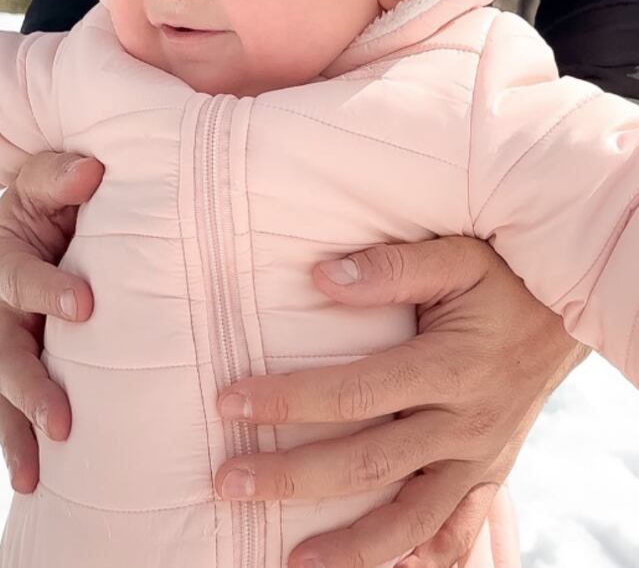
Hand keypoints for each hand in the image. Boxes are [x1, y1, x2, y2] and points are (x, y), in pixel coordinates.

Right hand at [0, 151, 103, 491]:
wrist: (60, 211)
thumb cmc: (63, 192)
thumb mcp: (56, 175)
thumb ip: (65, 174)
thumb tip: (91, 171)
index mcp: (5, 256)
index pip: (18, 276)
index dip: (46, 290)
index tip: (85, 306)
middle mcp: (1, 306)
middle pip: (5, 351)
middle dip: (32, 386)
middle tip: (62, 417)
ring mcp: (14, 340)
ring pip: (5, 390)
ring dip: (23, 427)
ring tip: (44, 464)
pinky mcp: (32, 362)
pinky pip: (15, 408)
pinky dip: (22, 442)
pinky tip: (36, 480)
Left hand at [214, 236, 587, 567]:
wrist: (567, 313)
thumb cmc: (501, 280)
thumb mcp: (455, 258)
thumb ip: (390, 269)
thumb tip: (320, 278)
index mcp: (449, 367)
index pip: (353, 394)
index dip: (288, 400)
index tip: (231, 403)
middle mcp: (463, 424)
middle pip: (367, 464)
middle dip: (292, 478)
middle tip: (227, 482)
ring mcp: (478, 460)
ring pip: (410, 520)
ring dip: (350, 548)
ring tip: (291, 562)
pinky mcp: (489, 477)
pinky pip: (456, 535)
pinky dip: (421, 560)